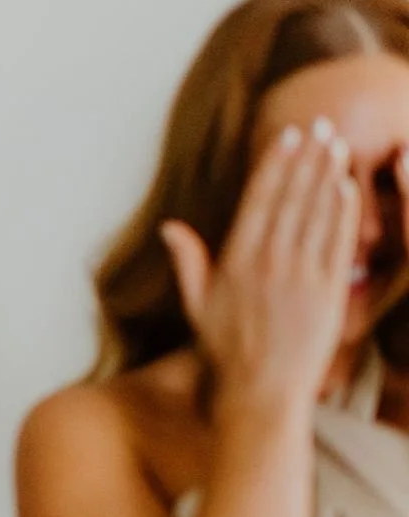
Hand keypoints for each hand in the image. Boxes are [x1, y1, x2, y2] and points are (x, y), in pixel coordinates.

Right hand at [160, 118, 359, 411]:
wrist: (260, 391)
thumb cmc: (225, 350)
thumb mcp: (196, 305)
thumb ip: (188, 261)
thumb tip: (169, 227)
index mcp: (235, 262)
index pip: (258, 201)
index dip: (275, 165)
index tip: (288, 137)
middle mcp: (268, 263)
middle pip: (292, 198)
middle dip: (307, 158)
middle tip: (320, 125)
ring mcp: (301, 276)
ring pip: (317, 213)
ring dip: (328, 175)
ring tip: (336, 145)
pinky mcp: (329, 292)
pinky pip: (338, 241)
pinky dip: (344, 211)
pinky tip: (347, 186)